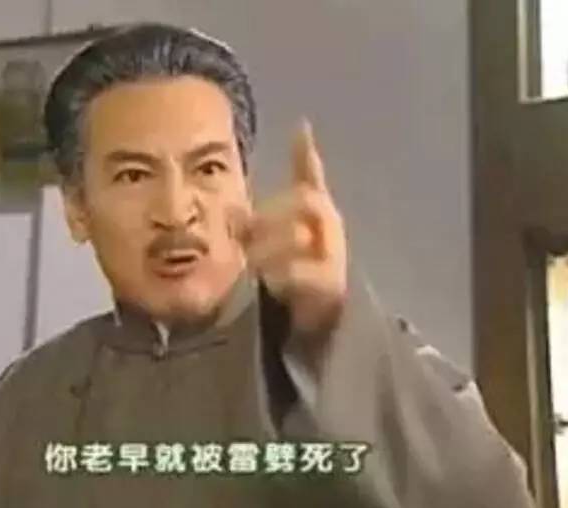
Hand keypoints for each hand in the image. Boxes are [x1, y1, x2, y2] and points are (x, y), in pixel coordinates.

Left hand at [235, 119, 348, 334]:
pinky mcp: (331, 285)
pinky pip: (303, 272)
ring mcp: (334, 255)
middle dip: (272, 213)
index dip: (307, 154)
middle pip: (307, 201)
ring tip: (249, 262)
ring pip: (302, 235)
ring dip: (270, 246)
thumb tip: (233, 212)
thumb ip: (257, 226)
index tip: (301, 127)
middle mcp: (331, 229)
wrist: (318, 320)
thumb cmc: (295, 276)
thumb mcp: (275, 247)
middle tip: (245, 231)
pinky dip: (282, 275)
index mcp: (318, 215)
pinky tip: (268, 283)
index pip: (313, 177)